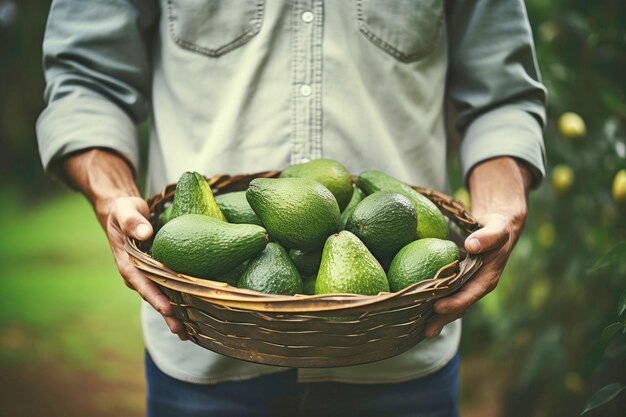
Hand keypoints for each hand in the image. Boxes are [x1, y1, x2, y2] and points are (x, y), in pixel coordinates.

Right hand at [101, 197, 188, 339]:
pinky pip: (170, 289)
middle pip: (154, 297)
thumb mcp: (124, 211)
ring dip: (176, 315)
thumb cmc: (124, 211)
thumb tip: (145, 233)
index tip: (168, 309)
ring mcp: (148, 276)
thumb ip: (132, 221)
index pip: (142, 283)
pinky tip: (196, 315)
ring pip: (163, 297)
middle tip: (183, 331)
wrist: (124, 213)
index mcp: (128, 264)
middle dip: (168, 315)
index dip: (155, 297)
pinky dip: (181, 302)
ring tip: (190, 333)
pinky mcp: (159, 273)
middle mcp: (138, 275)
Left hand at [424, 157, 530, 337]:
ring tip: (418, 330)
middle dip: (443, 319)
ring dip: (436, 317)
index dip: (456, 303)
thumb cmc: (499, 228)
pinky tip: (415, 310)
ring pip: (451, 304)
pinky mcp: (458, 282)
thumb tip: (471, 245)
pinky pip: (445, 294)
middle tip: (425, 332)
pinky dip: (432, 303)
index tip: (438, 308)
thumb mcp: (498, 229)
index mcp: (487, 278)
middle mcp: (476, 285)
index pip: (470, 294)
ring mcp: (467, 285)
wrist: (500, 228)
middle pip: (459, 306)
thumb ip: (487, 237)